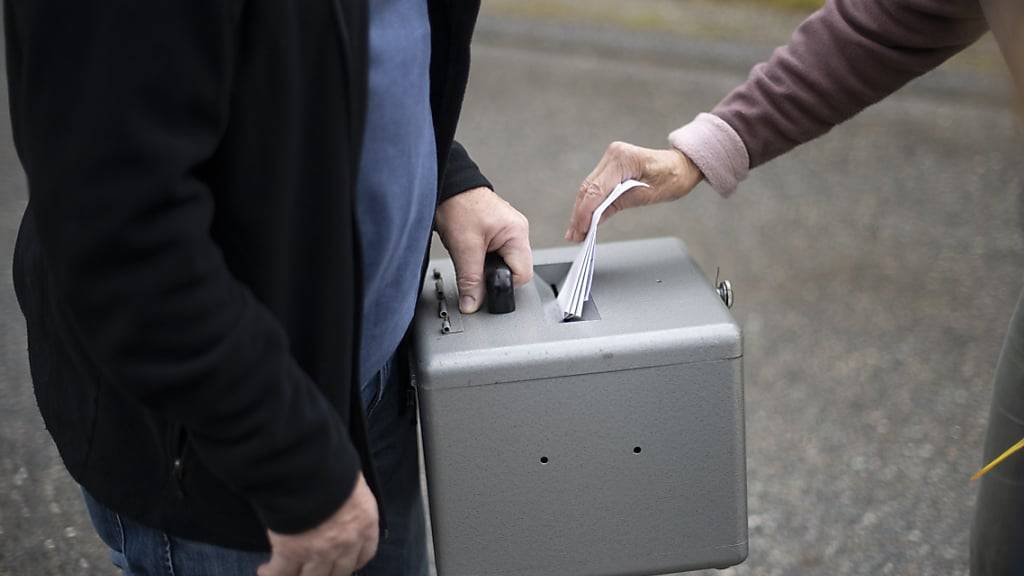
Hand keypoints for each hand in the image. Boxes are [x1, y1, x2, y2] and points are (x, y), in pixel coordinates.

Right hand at [258, 473, 378, 575]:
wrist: (309, 467)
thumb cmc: (332, 465)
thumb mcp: (352, 481)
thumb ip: (349, 499)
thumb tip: (338, 498)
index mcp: (364, 523)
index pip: (364, 554)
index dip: (351, 562)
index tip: (342, 563)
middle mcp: (346, 543)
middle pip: (337, 573)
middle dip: (324, 573)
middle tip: (312, 570)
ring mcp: (319, 551)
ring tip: (287, 573)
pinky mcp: (291, 552)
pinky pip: (281, 572)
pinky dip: (272, 573)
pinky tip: (265, 570)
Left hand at [435, 187, 532, 313]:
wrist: (446, 186)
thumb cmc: (458, 205)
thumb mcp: (464, 248)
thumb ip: (470, 280)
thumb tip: (472, 304)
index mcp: (517, 233)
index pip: (522, 275)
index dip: (502, 284)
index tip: (484, 285)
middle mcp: (517, 231)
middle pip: (514, 270)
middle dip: (493, 274)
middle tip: (474, 267)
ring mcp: (508, 231)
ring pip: (503, 263)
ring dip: (486, 266)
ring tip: (471, 255)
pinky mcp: (497, 232)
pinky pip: (495, 254)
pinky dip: (482, 259)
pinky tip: (471, 251)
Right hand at [565, 141, 702, 242]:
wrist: (681, 165)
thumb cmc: (672, 177)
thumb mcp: (646, 196)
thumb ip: (618, 204)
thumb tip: (595, 219)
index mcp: (622, 159)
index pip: (596, 189)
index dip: (585, 213)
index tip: (579, 230)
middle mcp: (612, 155)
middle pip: (588, 189)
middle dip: (579, 214)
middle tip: (573, 235)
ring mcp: (610, 159)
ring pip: (588, 188)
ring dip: (581, 211)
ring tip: (575, 232)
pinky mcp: (610, 166)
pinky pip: (595, 186)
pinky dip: (589, 203)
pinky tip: (584, 218)